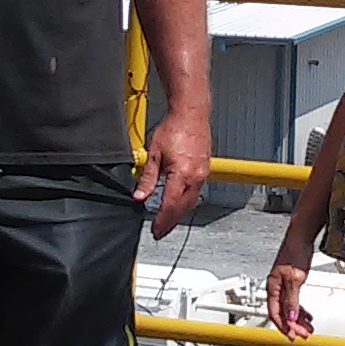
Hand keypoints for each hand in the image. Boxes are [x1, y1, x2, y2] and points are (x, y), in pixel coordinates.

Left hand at [136, 110, 210, 237]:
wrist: (191, 113)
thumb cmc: (174, 128)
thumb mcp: (153, 154)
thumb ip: (147, 178)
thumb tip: (139, 195)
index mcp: (182, 175)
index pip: (170, 205)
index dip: (162, 221)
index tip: (155, 230)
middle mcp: (195, 177)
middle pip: (183, 208)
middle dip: (171, 222)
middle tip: (160, 232)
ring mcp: (202, 174)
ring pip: (191, 201)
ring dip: (179, 213)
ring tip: (168, 221)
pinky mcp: (204, 169)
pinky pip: (196, 192)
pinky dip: (186, 202)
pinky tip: (179, 203)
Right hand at [264, 256, 314, 339]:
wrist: (301, 236)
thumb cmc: (295, 252)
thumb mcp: (294, 278)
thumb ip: (292, 299)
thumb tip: (291, 317)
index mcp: (273, 288)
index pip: (275, 313)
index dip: (283, 326)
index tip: (292, 336)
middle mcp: (276, 288)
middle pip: (283, 313)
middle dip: (293, 326)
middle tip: (304, 335)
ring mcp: (284, 285)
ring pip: (289, 308)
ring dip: (298, 320)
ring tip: (308, 328)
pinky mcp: (291, 282)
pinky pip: (294, 301)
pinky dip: (301, 310)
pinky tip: (307, 315)